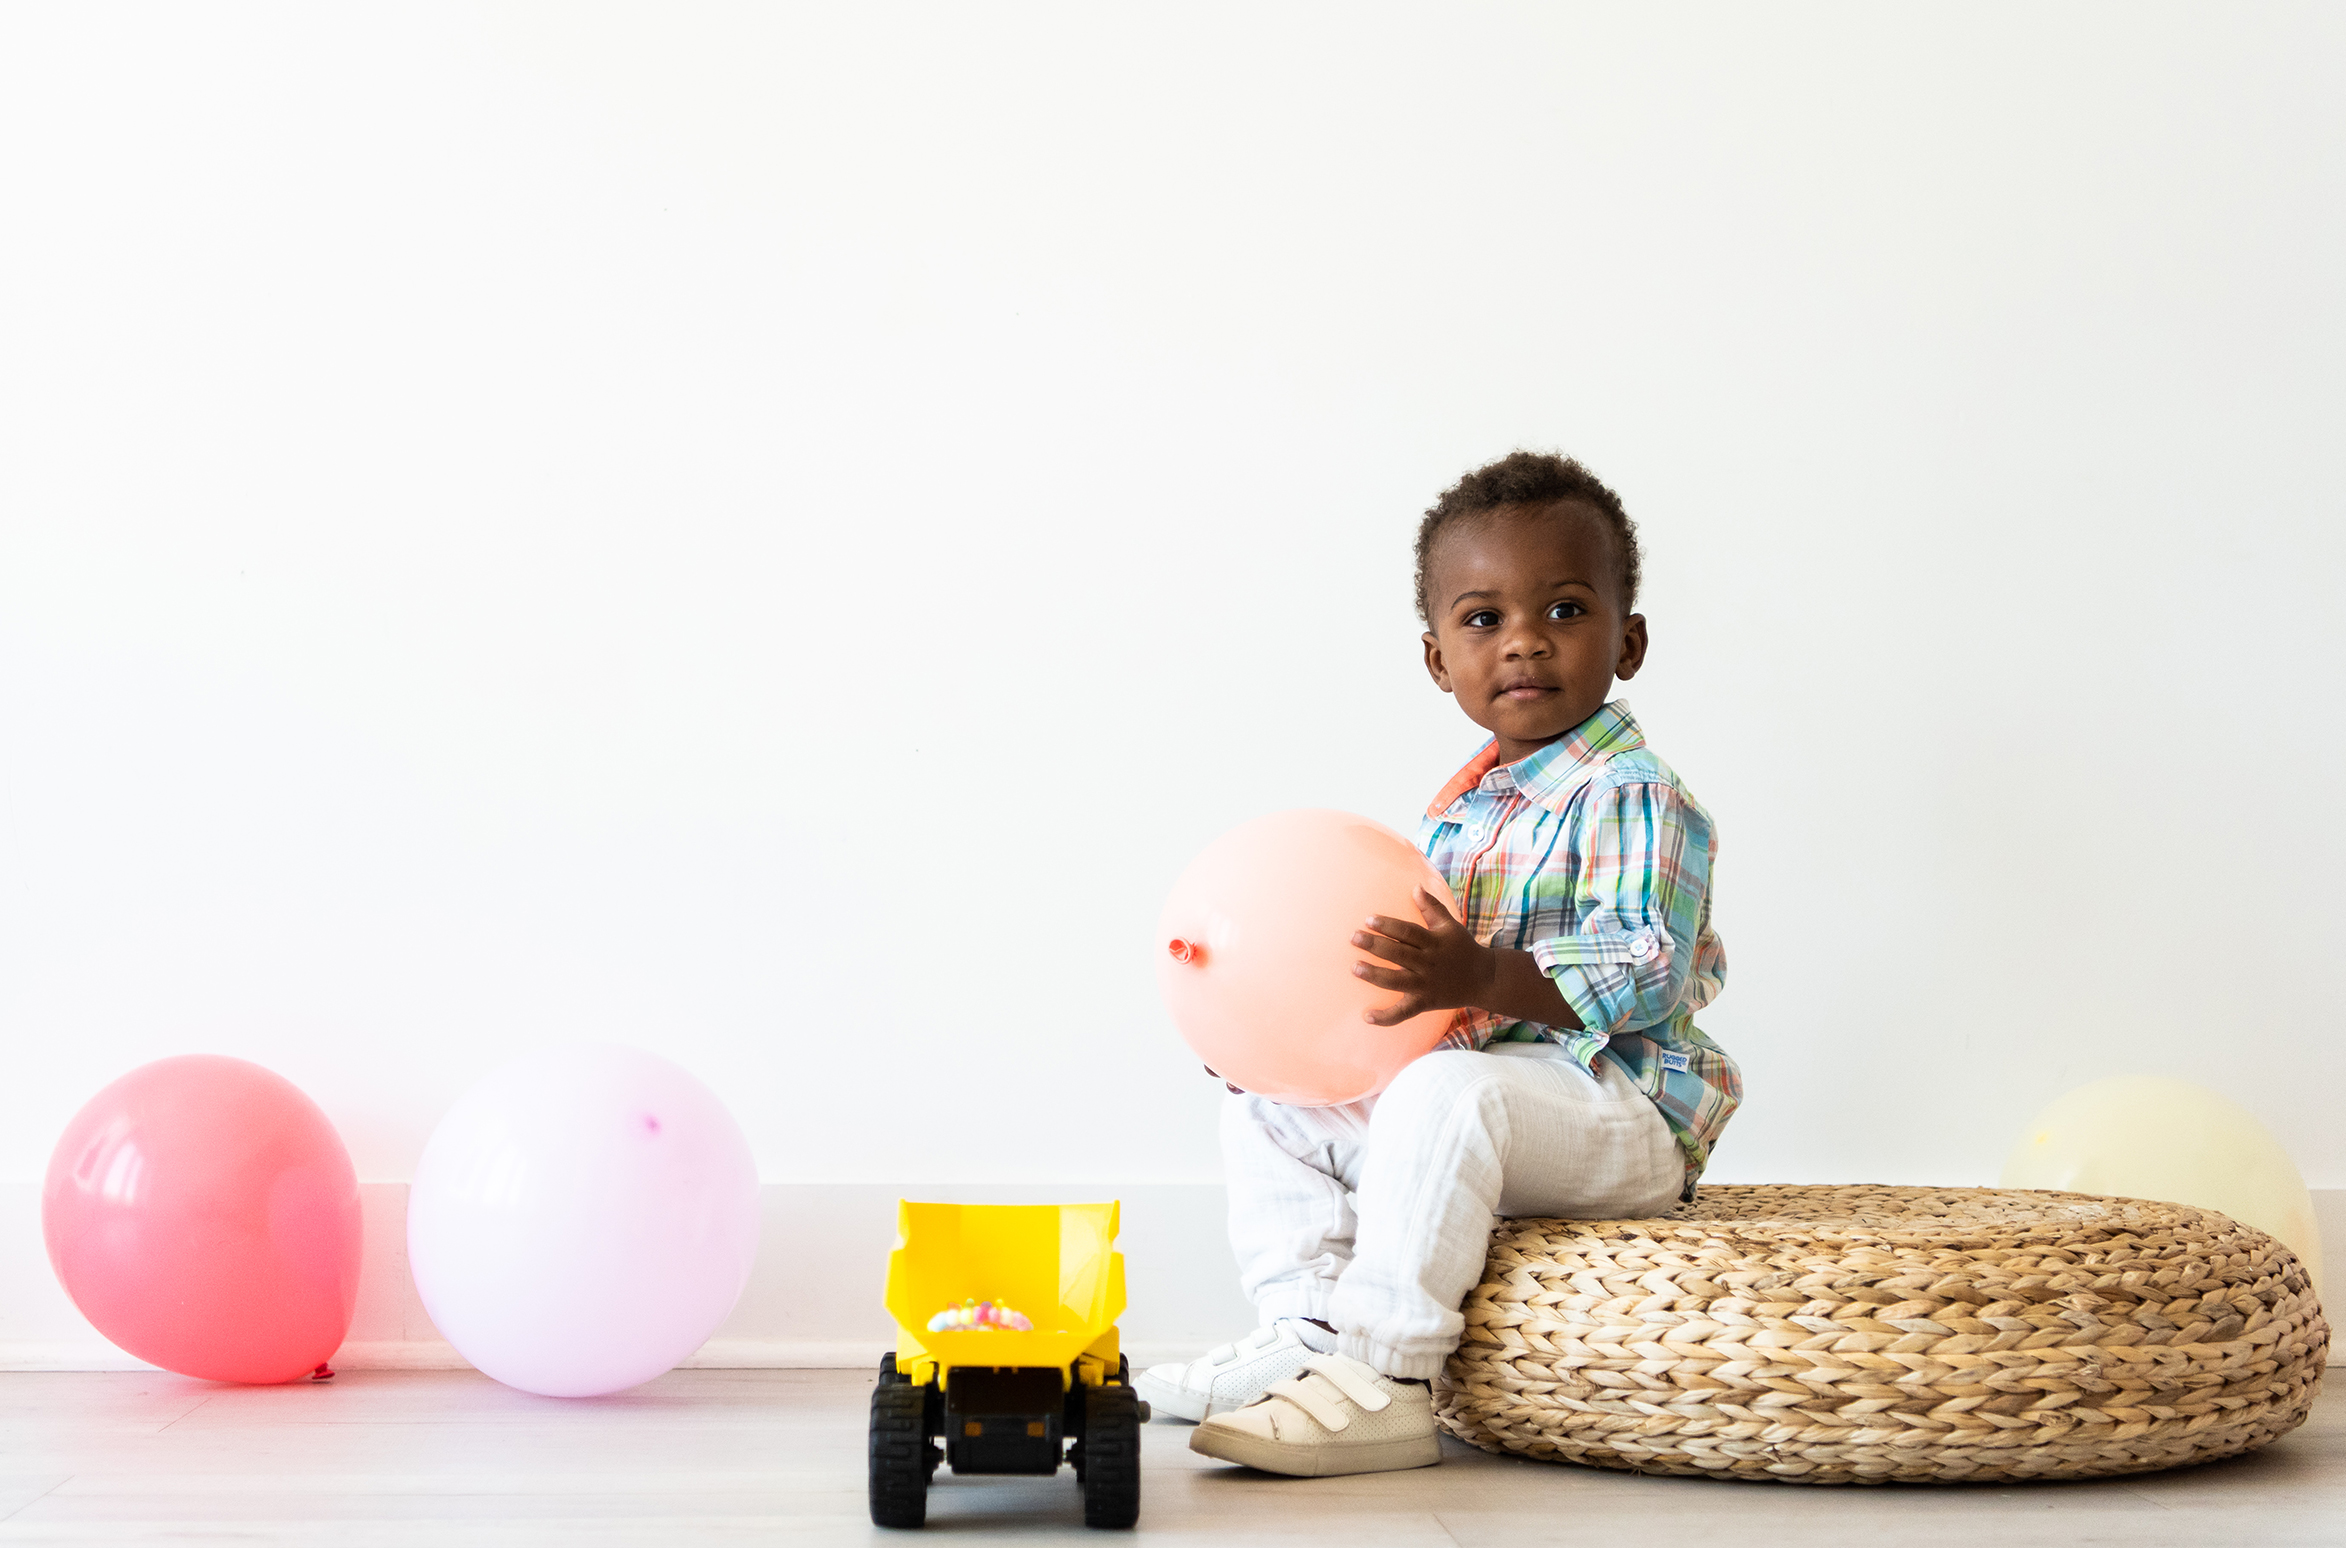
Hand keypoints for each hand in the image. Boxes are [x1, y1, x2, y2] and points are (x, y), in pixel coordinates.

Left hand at [1351, 887, 1494, 1026]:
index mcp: (1434, 943)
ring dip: (1375, 975)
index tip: (1369, 919)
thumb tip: (1415, 887)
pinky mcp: (1425, 1003)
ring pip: (1398, 981)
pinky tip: (1366, 1016)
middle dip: (1376, 946)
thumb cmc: (1462, 948)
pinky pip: (1404, 1012)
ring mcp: (1426, 985)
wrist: (1484, 979)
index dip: (1389, 925)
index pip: (1409, 932)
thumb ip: (1432, 907)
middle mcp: (1429, 963)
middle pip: (1400, 954)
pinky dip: (1386, 1017)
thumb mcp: (1450, 926)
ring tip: (1355, 968)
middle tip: (1353, 937)